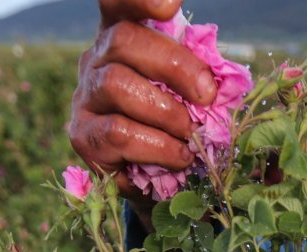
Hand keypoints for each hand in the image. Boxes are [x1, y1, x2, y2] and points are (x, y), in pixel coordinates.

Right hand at [68, 0, 216, 230]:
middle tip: (207, 95)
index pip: (118, 2)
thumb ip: (199, 77)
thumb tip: (224, 78)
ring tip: (190, 134)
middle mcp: (97, 58)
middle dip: (175, 66)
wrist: (154, 179)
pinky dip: (158, 146)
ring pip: (117, 85)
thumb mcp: (192, 93)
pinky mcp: (82, 135)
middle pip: (124, 40)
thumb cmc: (179, 124)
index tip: (172, 4)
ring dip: (167, 112)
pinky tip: (178, 156)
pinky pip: (119, 132)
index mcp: (126, 35)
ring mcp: (85, 96)